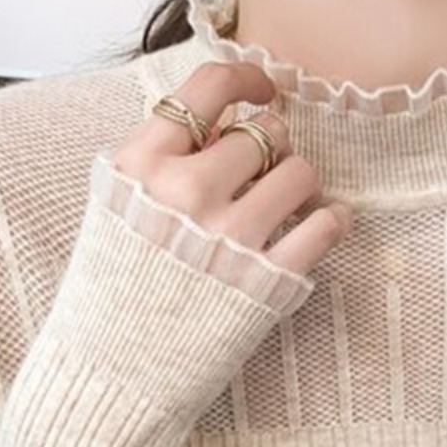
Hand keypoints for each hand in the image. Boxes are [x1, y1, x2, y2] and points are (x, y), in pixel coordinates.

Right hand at [109, 62, 352, 277]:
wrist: (114, 368)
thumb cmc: (119, 287)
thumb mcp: (118, 205)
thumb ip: (165, 158)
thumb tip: (227, 123)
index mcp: (142, 164)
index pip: (210, 86)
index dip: (248, 78)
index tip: (264, 90)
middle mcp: (185, 191)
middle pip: (265, 133)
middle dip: (273, 148)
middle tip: (265, 173)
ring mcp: (229, 236)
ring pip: (300, 171)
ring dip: (301, 184)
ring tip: (288, 204)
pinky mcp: (268, 279)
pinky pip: (324, 224)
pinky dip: (333, 219)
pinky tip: (324, 223)